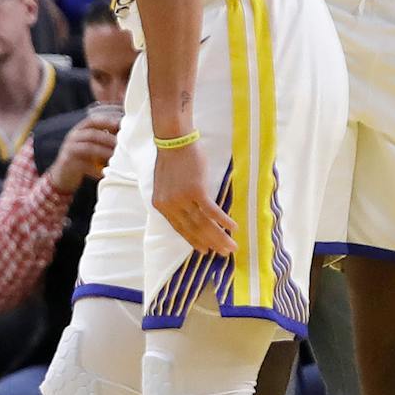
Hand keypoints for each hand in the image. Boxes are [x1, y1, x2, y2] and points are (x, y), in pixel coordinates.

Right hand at [48, 116, 119, 193]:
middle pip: (91, 134)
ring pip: (88, 148)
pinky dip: (95, 169)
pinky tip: (104, 173)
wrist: (62, 176)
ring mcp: (68, 150)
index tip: (120, 124)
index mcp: (79, 130)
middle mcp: (73, 137)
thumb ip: (102, 140)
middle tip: (121, 144)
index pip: (92, 121)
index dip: (106, 121)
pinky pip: (84, 165)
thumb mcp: (90, 147)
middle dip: (108, 138)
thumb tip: (124, 136)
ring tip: (115, 158)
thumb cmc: (82, 160)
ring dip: (103, 152)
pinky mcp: (67, 163)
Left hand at [152, 141, 234, 255]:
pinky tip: (233, 228)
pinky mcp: (196, 191)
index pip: (179, 229)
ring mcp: (182, 199)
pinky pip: (212, 211)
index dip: (193, 240)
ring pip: (203, 224)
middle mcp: (170, 206)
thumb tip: (187, 210)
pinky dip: (223, 221)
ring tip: (231, 246)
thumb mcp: (166, 183)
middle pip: (193, 230)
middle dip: (210, 243)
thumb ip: (174, 199)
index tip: (204, 250)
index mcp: (161, 205)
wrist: (174, 141)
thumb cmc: (173, 158)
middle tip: (224, 253)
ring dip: (219, 237)